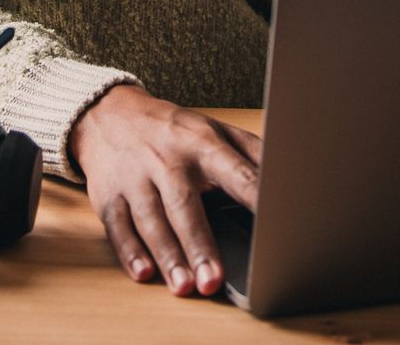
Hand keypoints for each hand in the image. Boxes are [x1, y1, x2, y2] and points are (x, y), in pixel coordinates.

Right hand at [69, 83, 260, 297]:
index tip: (273, 221)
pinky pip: (118, 228)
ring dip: (168, 255)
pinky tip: (144, 273)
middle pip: (184, 204)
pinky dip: (130, 252)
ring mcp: (134, 178)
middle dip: (199, 243)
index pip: (233, 172)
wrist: (108, 113)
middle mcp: (166, 160)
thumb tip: (291, 175)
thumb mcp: (214, 129)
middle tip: (215, 279)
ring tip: (185, 287)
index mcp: (201, 143)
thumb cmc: (172, 130)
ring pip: (151, 220)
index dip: (253, 196)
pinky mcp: (109, 196)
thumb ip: (252, 153)